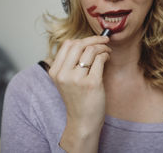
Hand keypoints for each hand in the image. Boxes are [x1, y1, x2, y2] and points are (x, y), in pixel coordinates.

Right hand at [47, 35, 110, 151]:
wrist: (83, 122)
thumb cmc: (78, 100)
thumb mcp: (66, 80)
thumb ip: (69, 63)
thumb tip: (85, 42)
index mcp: (55, 71)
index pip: (67, 44)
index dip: (83, 39)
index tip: (92, 40)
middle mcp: (63, 74)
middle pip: (79, 44)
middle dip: (95, 39)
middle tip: (105, 41)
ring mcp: (76, 79)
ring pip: (91, 50)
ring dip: (102, 47)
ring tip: (107, 51)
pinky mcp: (91, 83)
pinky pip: (100, 59)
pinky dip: (105, 55)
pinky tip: (107, 58)